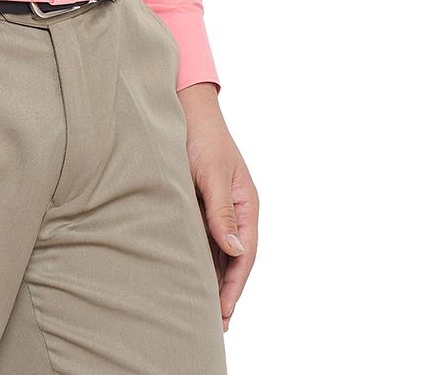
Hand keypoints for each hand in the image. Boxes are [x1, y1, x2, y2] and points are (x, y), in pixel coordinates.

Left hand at [178, 83, 258, 332]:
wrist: (185, 109)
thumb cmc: (202, 137)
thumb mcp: (212, 174)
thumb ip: (222, 212)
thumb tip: (236, 251)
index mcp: (247, 205)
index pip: (245, 255)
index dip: (234, 286)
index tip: (223, 312)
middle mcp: (235, 210)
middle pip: (233, 259)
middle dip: (224, 290)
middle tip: (212, 323)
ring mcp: (218, 208)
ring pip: (217, 251)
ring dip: (210, 277)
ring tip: (198, 307)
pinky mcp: (200, 203)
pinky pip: (201, 237)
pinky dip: (197, 257)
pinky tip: (185, 273)